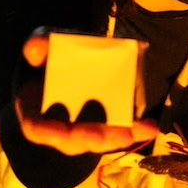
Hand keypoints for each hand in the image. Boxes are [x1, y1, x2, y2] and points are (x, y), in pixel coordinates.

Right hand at [16, 33, 158, 155]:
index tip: (62, 132)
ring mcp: (85, 129)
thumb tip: (36, 48)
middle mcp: (60, 127)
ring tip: (133, 132)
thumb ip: (38, 45)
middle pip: (73, 141)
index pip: (37, 129)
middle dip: (90, 138)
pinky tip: (150, 127)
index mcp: (36, 111)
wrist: (72, 61)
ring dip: (116, 137)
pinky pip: (121, 131)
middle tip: (102, 136)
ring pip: (99, 140)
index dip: (49, 132)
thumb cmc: (51, 59)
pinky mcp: (107, 124)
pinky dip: (136, 130)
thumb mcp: (43, 46)